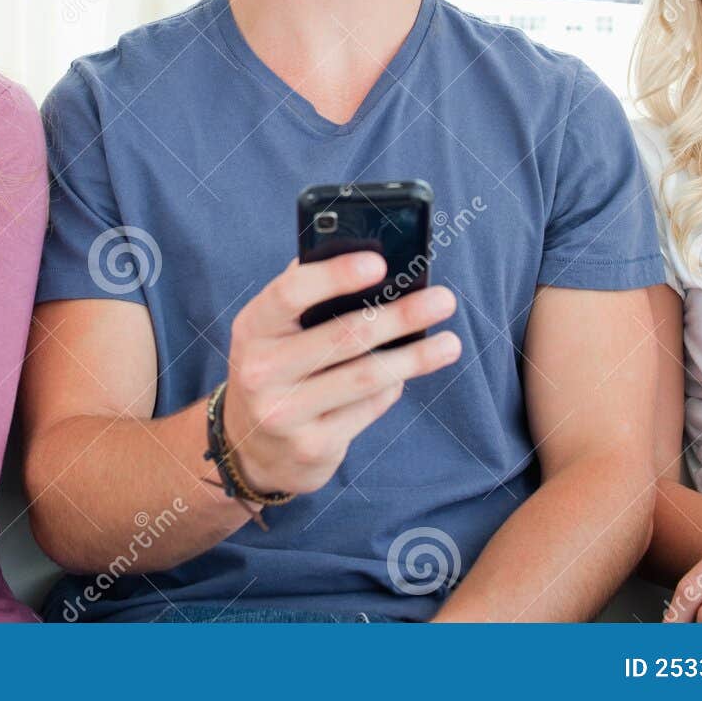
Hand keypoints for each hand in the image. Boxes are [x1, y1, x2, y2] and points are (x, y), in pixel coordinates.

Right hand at [220, 252, 460, 496]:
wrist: (251, 445)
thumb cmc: (276, 367)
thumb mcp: (274, 330)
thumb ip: (308, 295)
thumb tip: (368, 254)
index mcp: (253, 327)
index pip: (290, 293)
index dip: (336, 275)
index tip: (380, 263)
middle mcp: (261, 371)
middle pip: (343, 336)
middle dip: (400, 316)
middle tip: (444, 300)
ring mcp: (285, 413)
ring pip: (365, 377)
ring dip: (415, 357)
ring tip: (450, 343)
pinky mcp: (312, 446)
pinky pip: (369, 408)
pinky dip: (392, 388)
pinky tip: (405, 374)